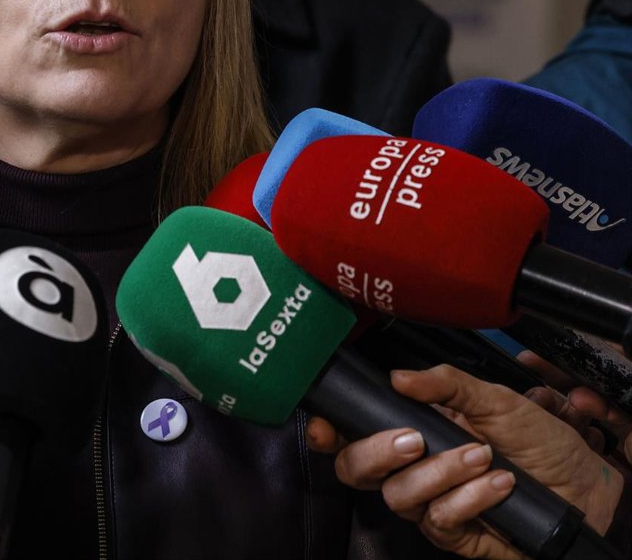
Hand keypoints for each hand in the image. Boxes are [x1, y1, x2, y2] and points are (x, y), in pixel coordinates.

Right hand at [306, 364, 623, 559]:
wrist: (585, 483)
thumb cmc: (540, 440)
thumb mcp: (495, 398)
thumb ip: (446, 384)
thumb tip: (400, 377)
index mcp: (411, 430)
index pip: (350, 435)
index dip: (327, 432)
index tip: (326, 424)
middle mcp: (413, 468)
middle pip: (356, 470)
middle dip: (377, 452)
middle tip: (415, 438)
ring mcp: (431, 502)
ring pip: (398, 495)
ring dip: (440, 473)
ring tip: (481, 455)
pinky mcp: (456, 533)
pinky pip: (439, 520)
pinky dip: (469, 498)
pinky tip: (498, 483)